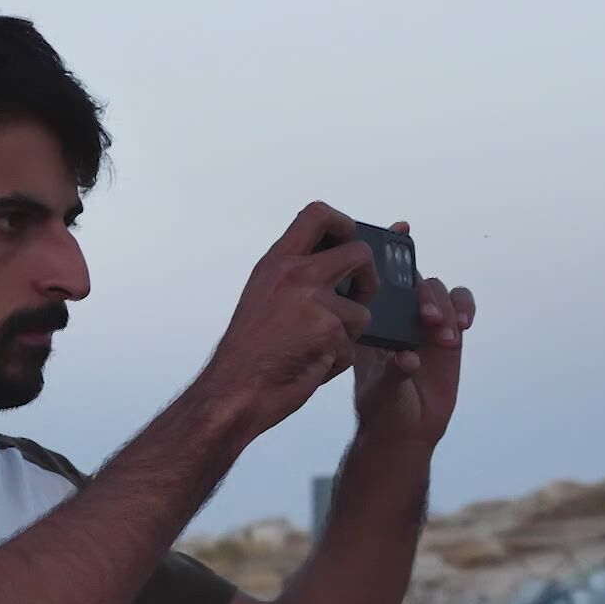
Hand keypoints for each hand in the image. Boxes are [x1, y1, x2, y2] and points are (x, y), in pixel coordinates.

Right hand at [196, 201, 377, 439]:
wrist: (235, 389)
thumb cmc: (249, 351)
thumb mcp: (264, 297)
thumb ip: (294, 277)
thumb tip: (336, 265)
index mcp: (277, 263)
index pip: (318, 214)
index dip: (344, 223)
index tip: (348, 240)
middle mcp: (294, 275)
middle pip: (359, 252)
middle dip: (369, 277)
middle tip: (357, 297)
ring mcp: (312, 301)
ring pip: (363, 308)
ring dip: (350, 333)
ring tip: (321, 346)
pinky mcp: (329, 330)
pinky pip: (354, 344)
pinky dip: (339, 361)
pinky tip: (313, 364)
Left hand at [352, 220, 474, 447]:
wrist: (402, 431)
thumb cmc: (380, 408)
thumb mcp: (378, 391)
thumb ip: (392, 374)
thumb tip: (409, 360)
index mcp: (373, 320)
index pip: (380, 278)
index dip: (390, 250)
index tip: (402, 229)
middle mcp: (398, 316)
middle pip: (415, 282)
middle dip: (425, 292)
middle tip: (427, 318)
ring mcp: (425, 324)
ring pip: (440, 293)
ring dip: (444, 305)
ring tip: (444, 333)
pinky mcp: (449, 337)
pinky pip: (461, 310)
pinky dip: (465, 309)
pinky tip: (463, 325)